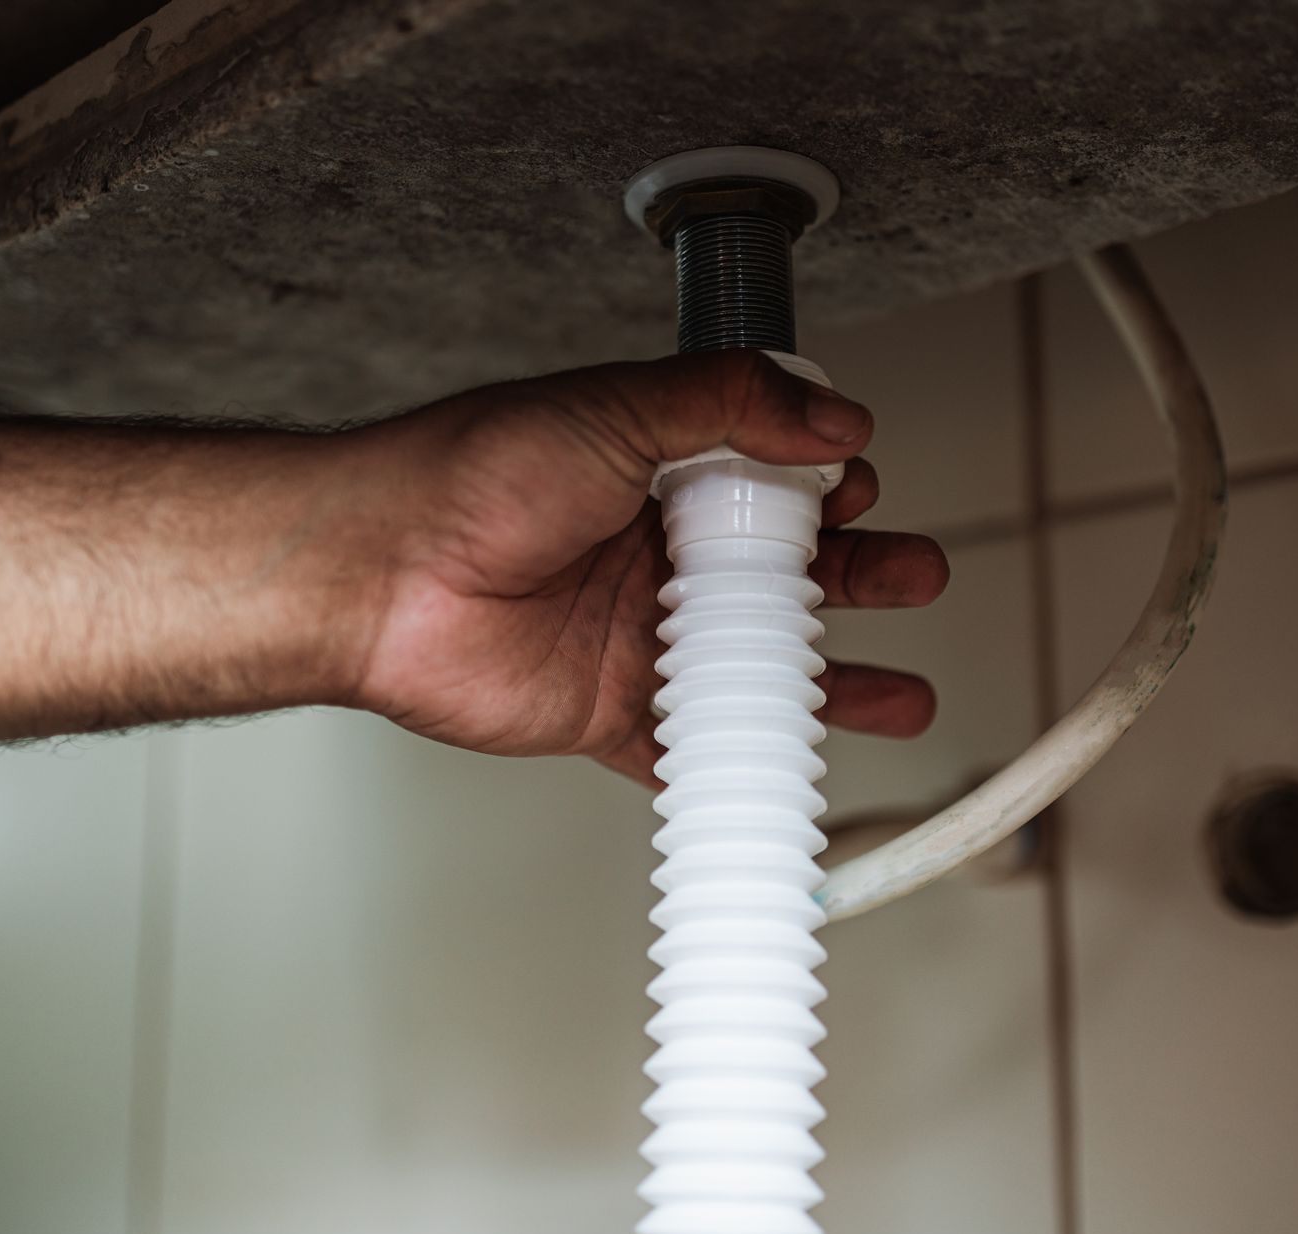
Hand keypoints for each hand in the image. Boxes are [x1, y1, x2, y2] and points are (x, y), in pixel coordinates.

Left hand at [335, 350, 948, 783]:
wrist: (381, 574)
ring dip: (835, 682)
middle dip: (862, 577)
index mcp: (658, 471)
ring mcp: (639, 636)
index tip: (862, 486)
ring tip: (903, 694)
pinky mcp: (611, 711)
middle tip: (916, 575)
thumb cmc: (470, 477)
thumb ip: (732, 403)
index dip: (828, 486)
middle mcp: (655, 553)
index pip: (773, 480)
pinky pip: (695, 748)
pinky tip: (801, 767)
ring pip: (760, 667)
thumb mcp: (616, 409)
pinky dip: (748, 762)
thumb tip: (835, 413)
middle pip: (788, 574)